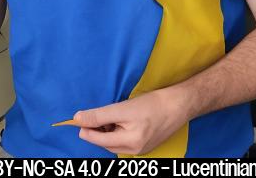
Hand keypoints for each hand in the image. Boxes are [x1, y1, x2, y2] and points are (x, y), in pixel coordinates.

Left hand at [73, 89, 188, 154]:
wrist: (178, 105)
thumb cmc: (152, 105)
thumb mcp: (122, 108)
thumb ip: (98, 115)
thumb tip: (77, 119)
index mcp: (129, 143)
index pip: (97, 140)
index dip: (84, 128)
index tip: (77, 118)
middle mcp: (134, 151)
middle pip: (104, 143)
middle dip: (96, 130)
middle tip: (92, 114)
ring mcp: (140, 149)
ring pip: (113, 143)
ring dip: (105, 131)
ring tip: (108, 115)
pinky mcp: (144, 145)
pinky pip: (122, 141)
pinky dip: (115, 132)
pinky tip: (118, 120)